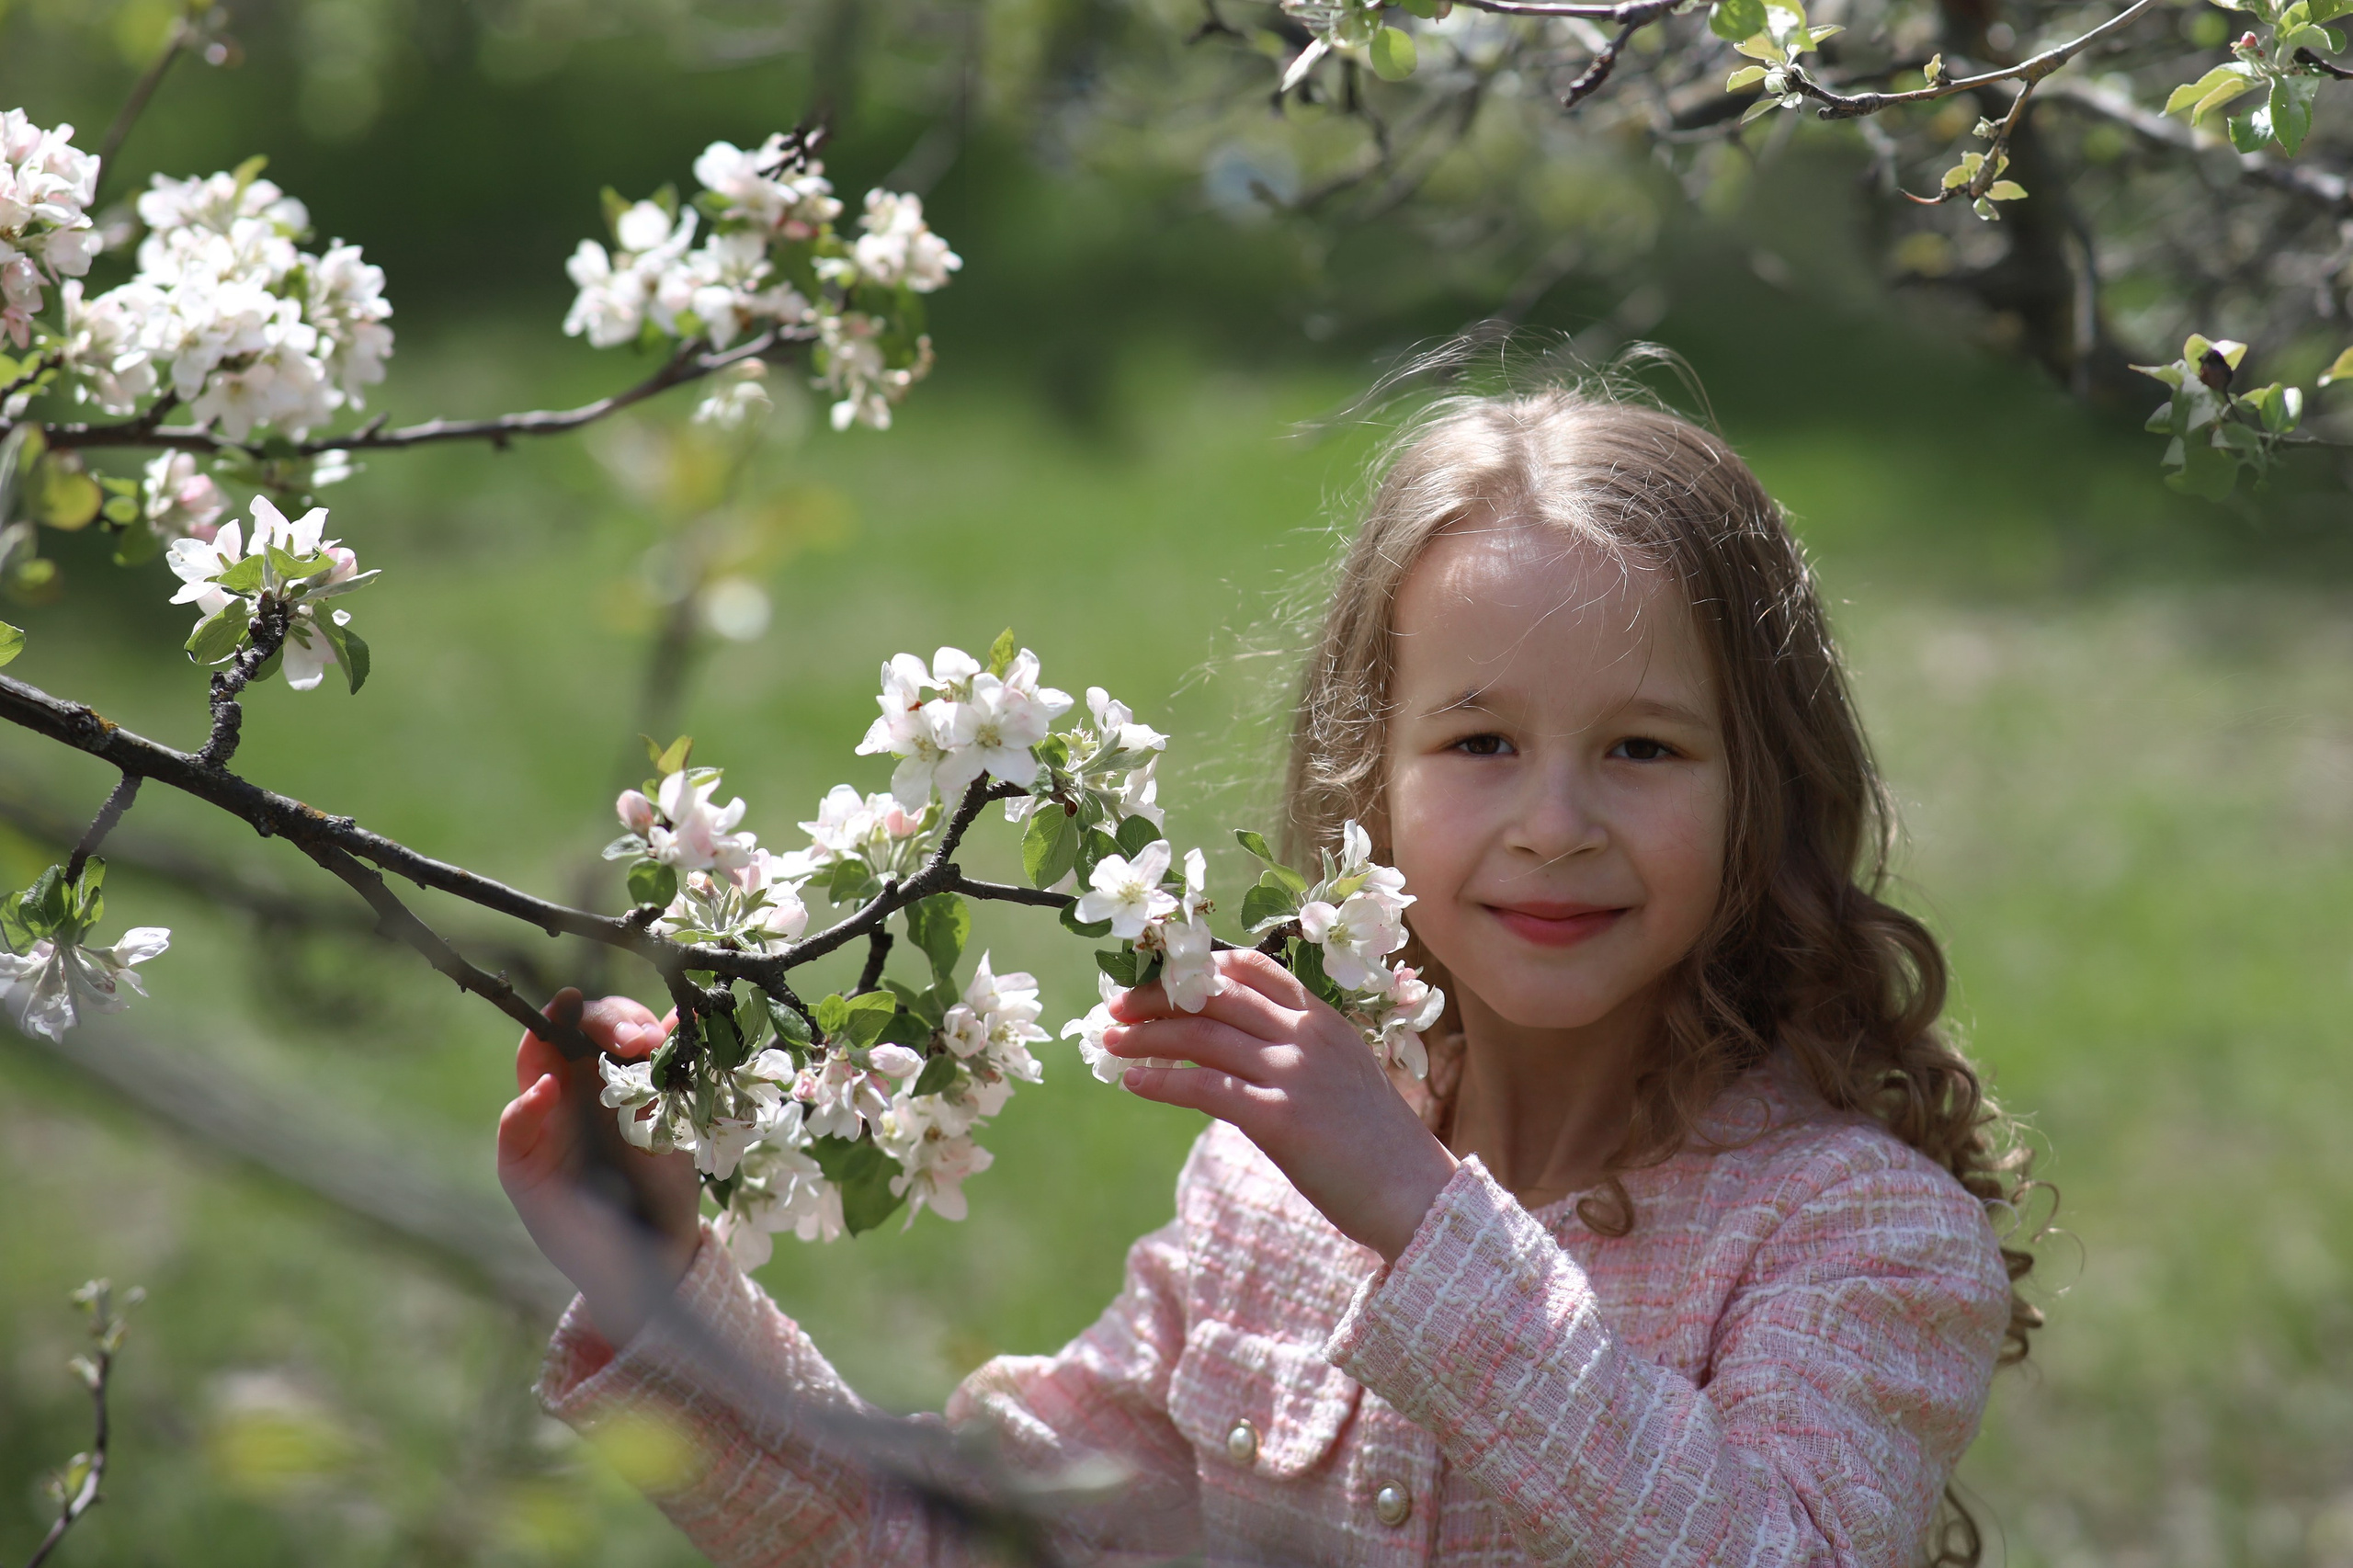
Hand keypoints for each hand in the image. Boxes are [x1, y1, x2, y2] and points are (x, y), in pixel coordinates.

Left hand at [497, 989, 702, 1346]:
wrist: (637, 1265)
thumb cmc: (572, 1228)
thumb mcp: (530, 1184)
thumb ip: (520, 1132)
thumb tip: (542, 1084)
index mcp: (547, 1098)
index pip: (545, 1041)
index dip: (554, 1016)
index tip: (567, 1003)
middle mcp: (588, 1085)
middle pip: (595, 1026)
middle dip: (610, 1020)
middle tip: (629, 1040)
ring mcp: (633, 1091)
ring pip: (639, 1034)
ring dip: (645, 1027)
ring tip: (651, 1045)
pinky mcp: (674, 1103)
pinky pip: (682, 1059)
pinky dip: (685, 1037)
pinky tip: (686, 1027)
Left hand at [1105, 951, 1458, 1262]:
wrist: (1414, 1194)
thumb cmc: (1375, 1143)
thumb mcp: (1341, 1076)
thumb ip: (1293, 1051)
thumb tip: (1225, 1050)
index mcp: (1323, 1019)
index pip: (1250, 967)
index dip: (1196, 967)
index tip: (1157, 977)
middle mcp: (1307, 1035)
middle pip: (1214, 995)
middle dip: (1157, 996)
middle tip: (1116, 1007)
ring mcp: (1294, 1073)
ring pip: (1202, 1036)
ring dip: (1147, 1037)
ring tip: (1110, 1042)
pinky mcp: (1279, 1118)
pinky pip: (1204, 1088)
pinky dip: (1161, 1082)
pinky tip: (1132, 1083)